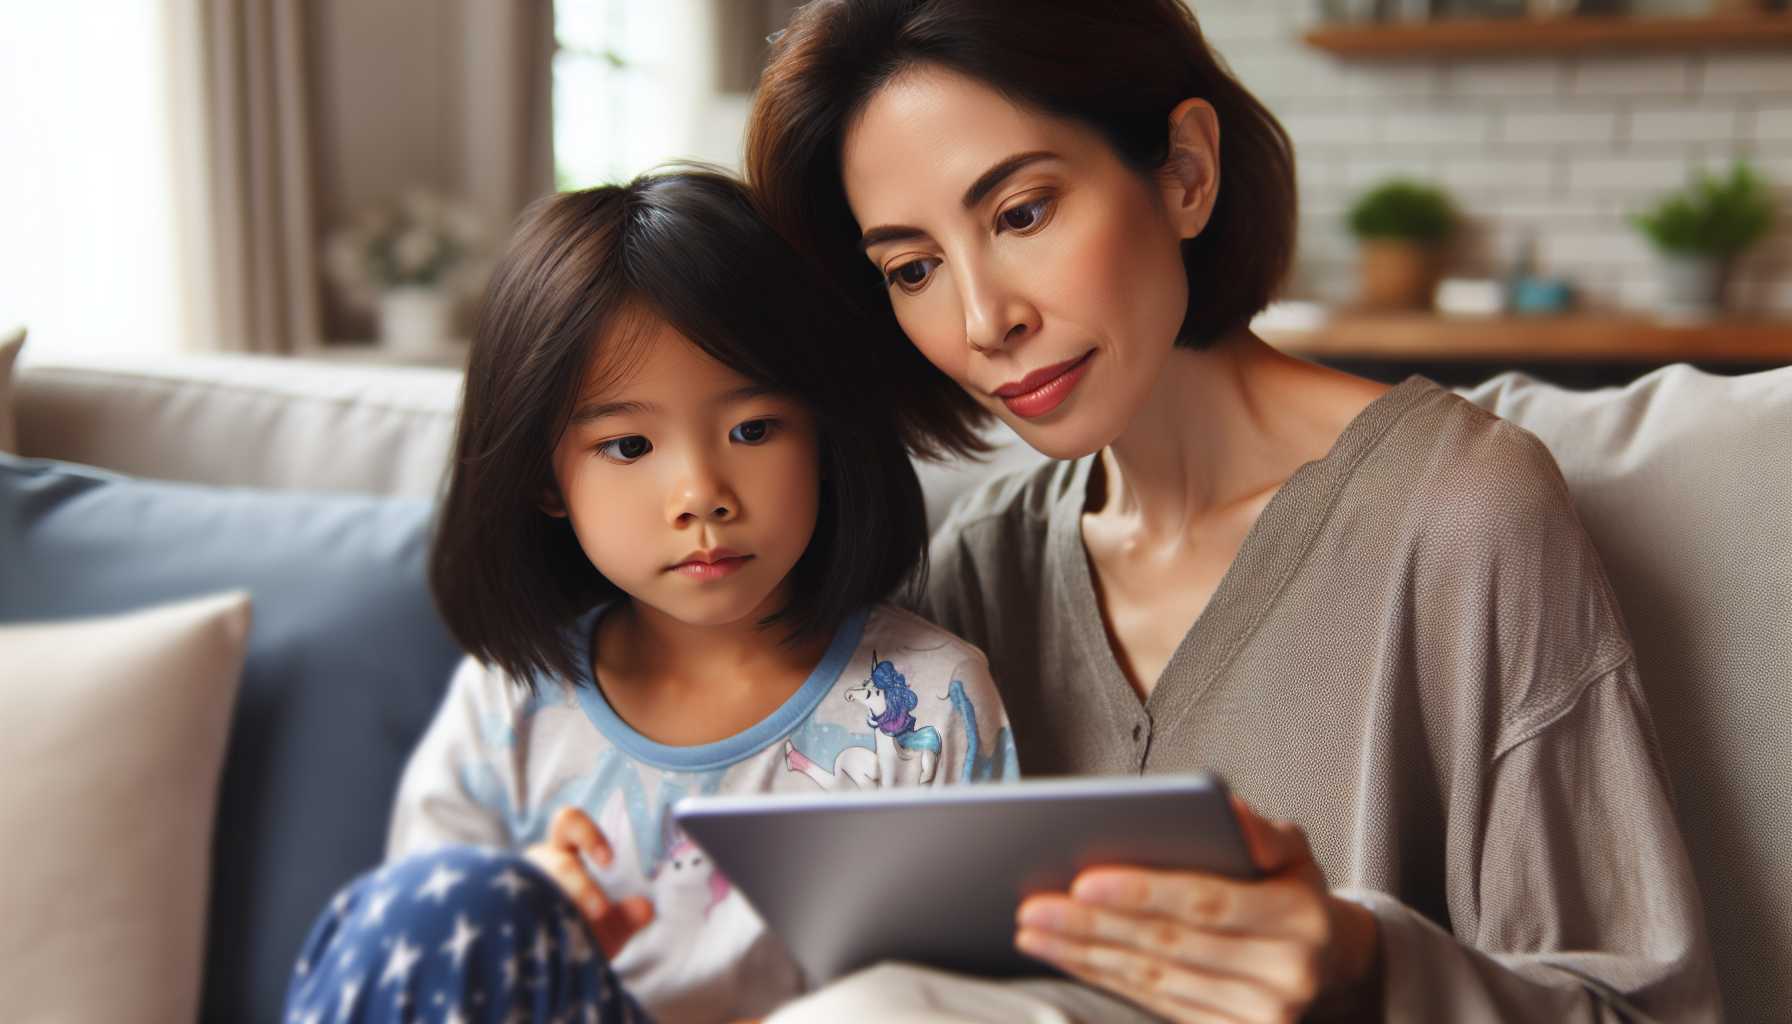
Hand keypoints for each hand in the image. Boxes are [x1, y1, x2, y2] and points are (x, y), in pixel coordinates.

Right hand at [524, 806, 654, 958]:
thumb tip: (645, 908)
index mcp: (564, 853)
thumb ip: (628, 917)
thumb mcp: (610, 929)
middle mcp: (536, 868)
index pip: (569, 824)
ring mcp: (519, 892)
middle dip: (581, 887)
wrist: (551, 972)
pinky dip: (544, 935)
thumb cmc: (585, 936)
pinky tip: (553, 949)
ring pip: (538, 895)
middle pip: (556, 863)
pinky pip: (521, 921)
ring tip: (577, 940)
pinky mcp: (506, 918)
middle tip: (601, 911)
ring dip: (563, 917)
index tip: (609, 860)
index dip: (588, 835)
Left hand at [1013, 797, 1379, 1023]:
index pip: (1207, 903)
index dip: (1143, 893)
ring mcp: (1257, 1016)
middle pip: (1169, 945)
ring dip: (1084, 955)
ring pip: (1153, 980)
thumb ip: (1260, 830)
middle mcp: (1282, 976)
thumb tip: (1222, 807)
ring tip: (1033, 929)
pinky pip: (1155, 1003)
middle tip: (1034, 904)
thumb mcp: (1295, 852)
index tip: (1083, 880)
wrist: (1334, 967)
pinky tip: (1066, 956)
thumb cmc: (1297, 895)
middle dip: (1093, 925)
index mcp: (1299, 919)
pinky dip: (1104, 977)